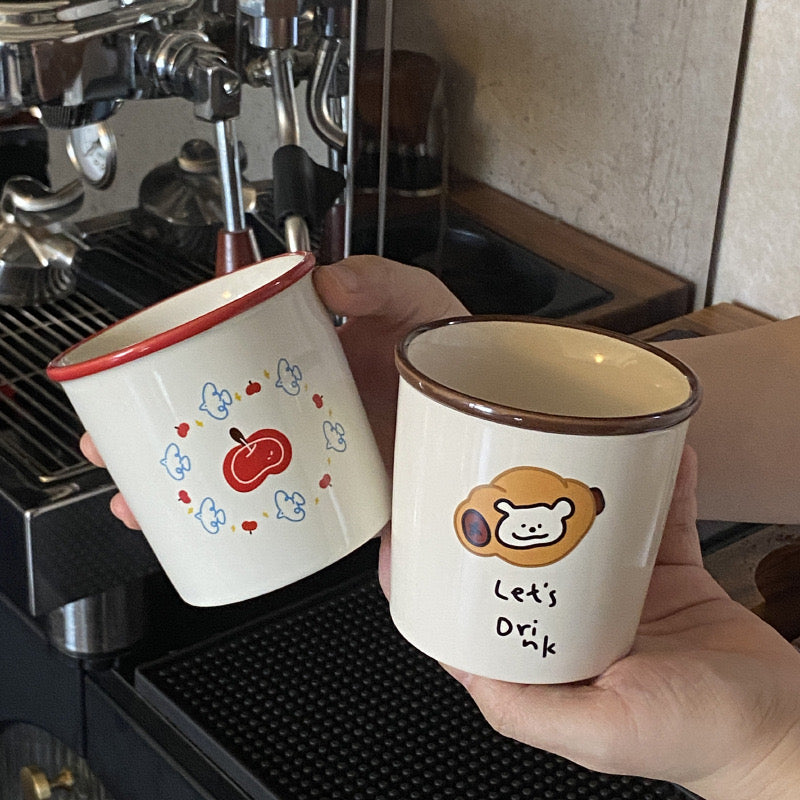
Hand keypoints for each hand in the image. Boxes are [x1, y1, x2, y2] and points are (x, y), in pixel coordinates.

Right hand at [80, 255, 466, 528]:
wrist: (489, 406)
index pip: (223, 354)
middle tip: (110, 450)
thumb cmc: (451, 346)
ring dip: (182, 491)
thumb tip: (330, 281)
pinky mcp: (342, 495)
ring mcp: (316, 454)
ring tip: (140, 505)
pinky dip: (253, 532)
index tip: (127, 376)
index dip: (167, 367)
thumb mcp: (417, 298)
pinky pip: (286, 516)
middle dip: (153, 438)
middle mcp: (299, 406)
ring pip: (236, 474)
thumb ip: (380, 278)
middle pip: (211, 421)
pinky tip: (220, 543)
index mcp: (304, 356)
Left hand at [381, 447, 799, 799]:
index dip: (437, 571)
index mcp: (546, 662)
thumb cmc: (696, 738)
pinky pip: (654, 517)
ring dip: (573, 490)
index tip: (416, 526)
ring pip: (583, 529)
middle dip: (503, 513)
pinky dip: (655, 486)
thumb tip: (461, 663)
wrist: (785, 727)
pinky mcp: (665, 574)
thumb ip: (523, 709)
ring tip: (563, 446)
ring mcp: (618, 594)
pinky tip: (652, 454)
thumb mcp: (597, 733)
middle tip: (486, 465)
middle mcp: (573, 623)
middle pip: (522, 557)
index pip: (472, 614)